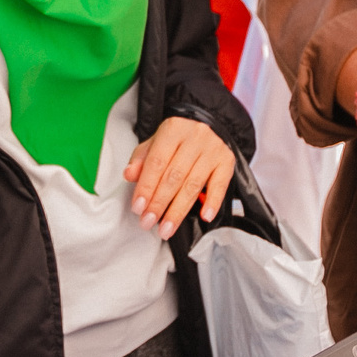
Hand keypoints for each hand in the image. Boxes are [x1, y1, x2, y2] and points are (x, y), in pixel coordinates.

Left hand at [124, 116, 234, 236]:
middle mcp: (195, 136)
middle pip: (174, 176)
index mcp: (173, 129)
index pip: (156, 162)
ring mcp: (213, 148)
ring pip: (193, 184)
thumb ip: (140, 160)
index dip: (146, 187)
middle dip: (159, 203)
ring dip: (179, 210)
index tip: (138, 208)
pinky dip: (212, 202)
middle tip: (148, 222)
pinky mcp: (227, 160)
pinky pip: (220, 185)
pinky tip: (204, 216)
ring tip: (167, 228)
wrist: (209, 128)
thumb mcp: (155, 144)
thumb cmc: (178, 141)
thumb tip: (129, 175)